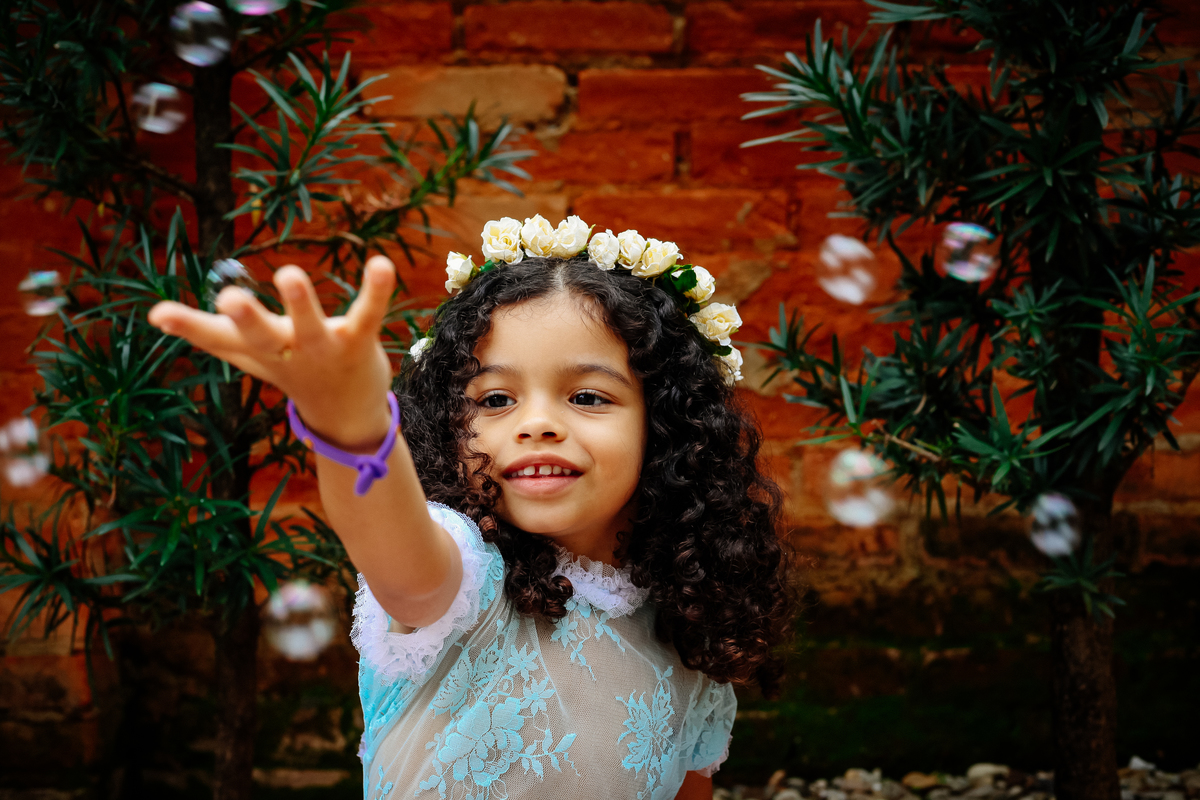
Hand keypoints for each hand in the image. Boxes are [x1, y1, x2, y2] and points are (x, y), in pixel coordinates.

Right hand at [147, 256, 396, 448]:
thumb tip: (152, 316)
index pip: (219, 340)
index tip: (158, 314)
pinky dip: (375, 291)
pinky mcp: (359, 342)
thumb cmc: (290, 371)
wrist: (346, 416)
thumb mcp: (248, 355)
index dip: (189, 326)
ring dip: (300, 302)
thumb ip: (206, 334)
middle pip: (262, 337)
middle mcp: (288, 352)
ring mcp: (324, 348)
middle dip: (246, 319)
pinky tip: (380, 264)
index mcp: (259, 352)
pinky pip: (367, 315)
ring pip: (311, 326)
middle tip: (227, 299)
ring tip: (289, 274)